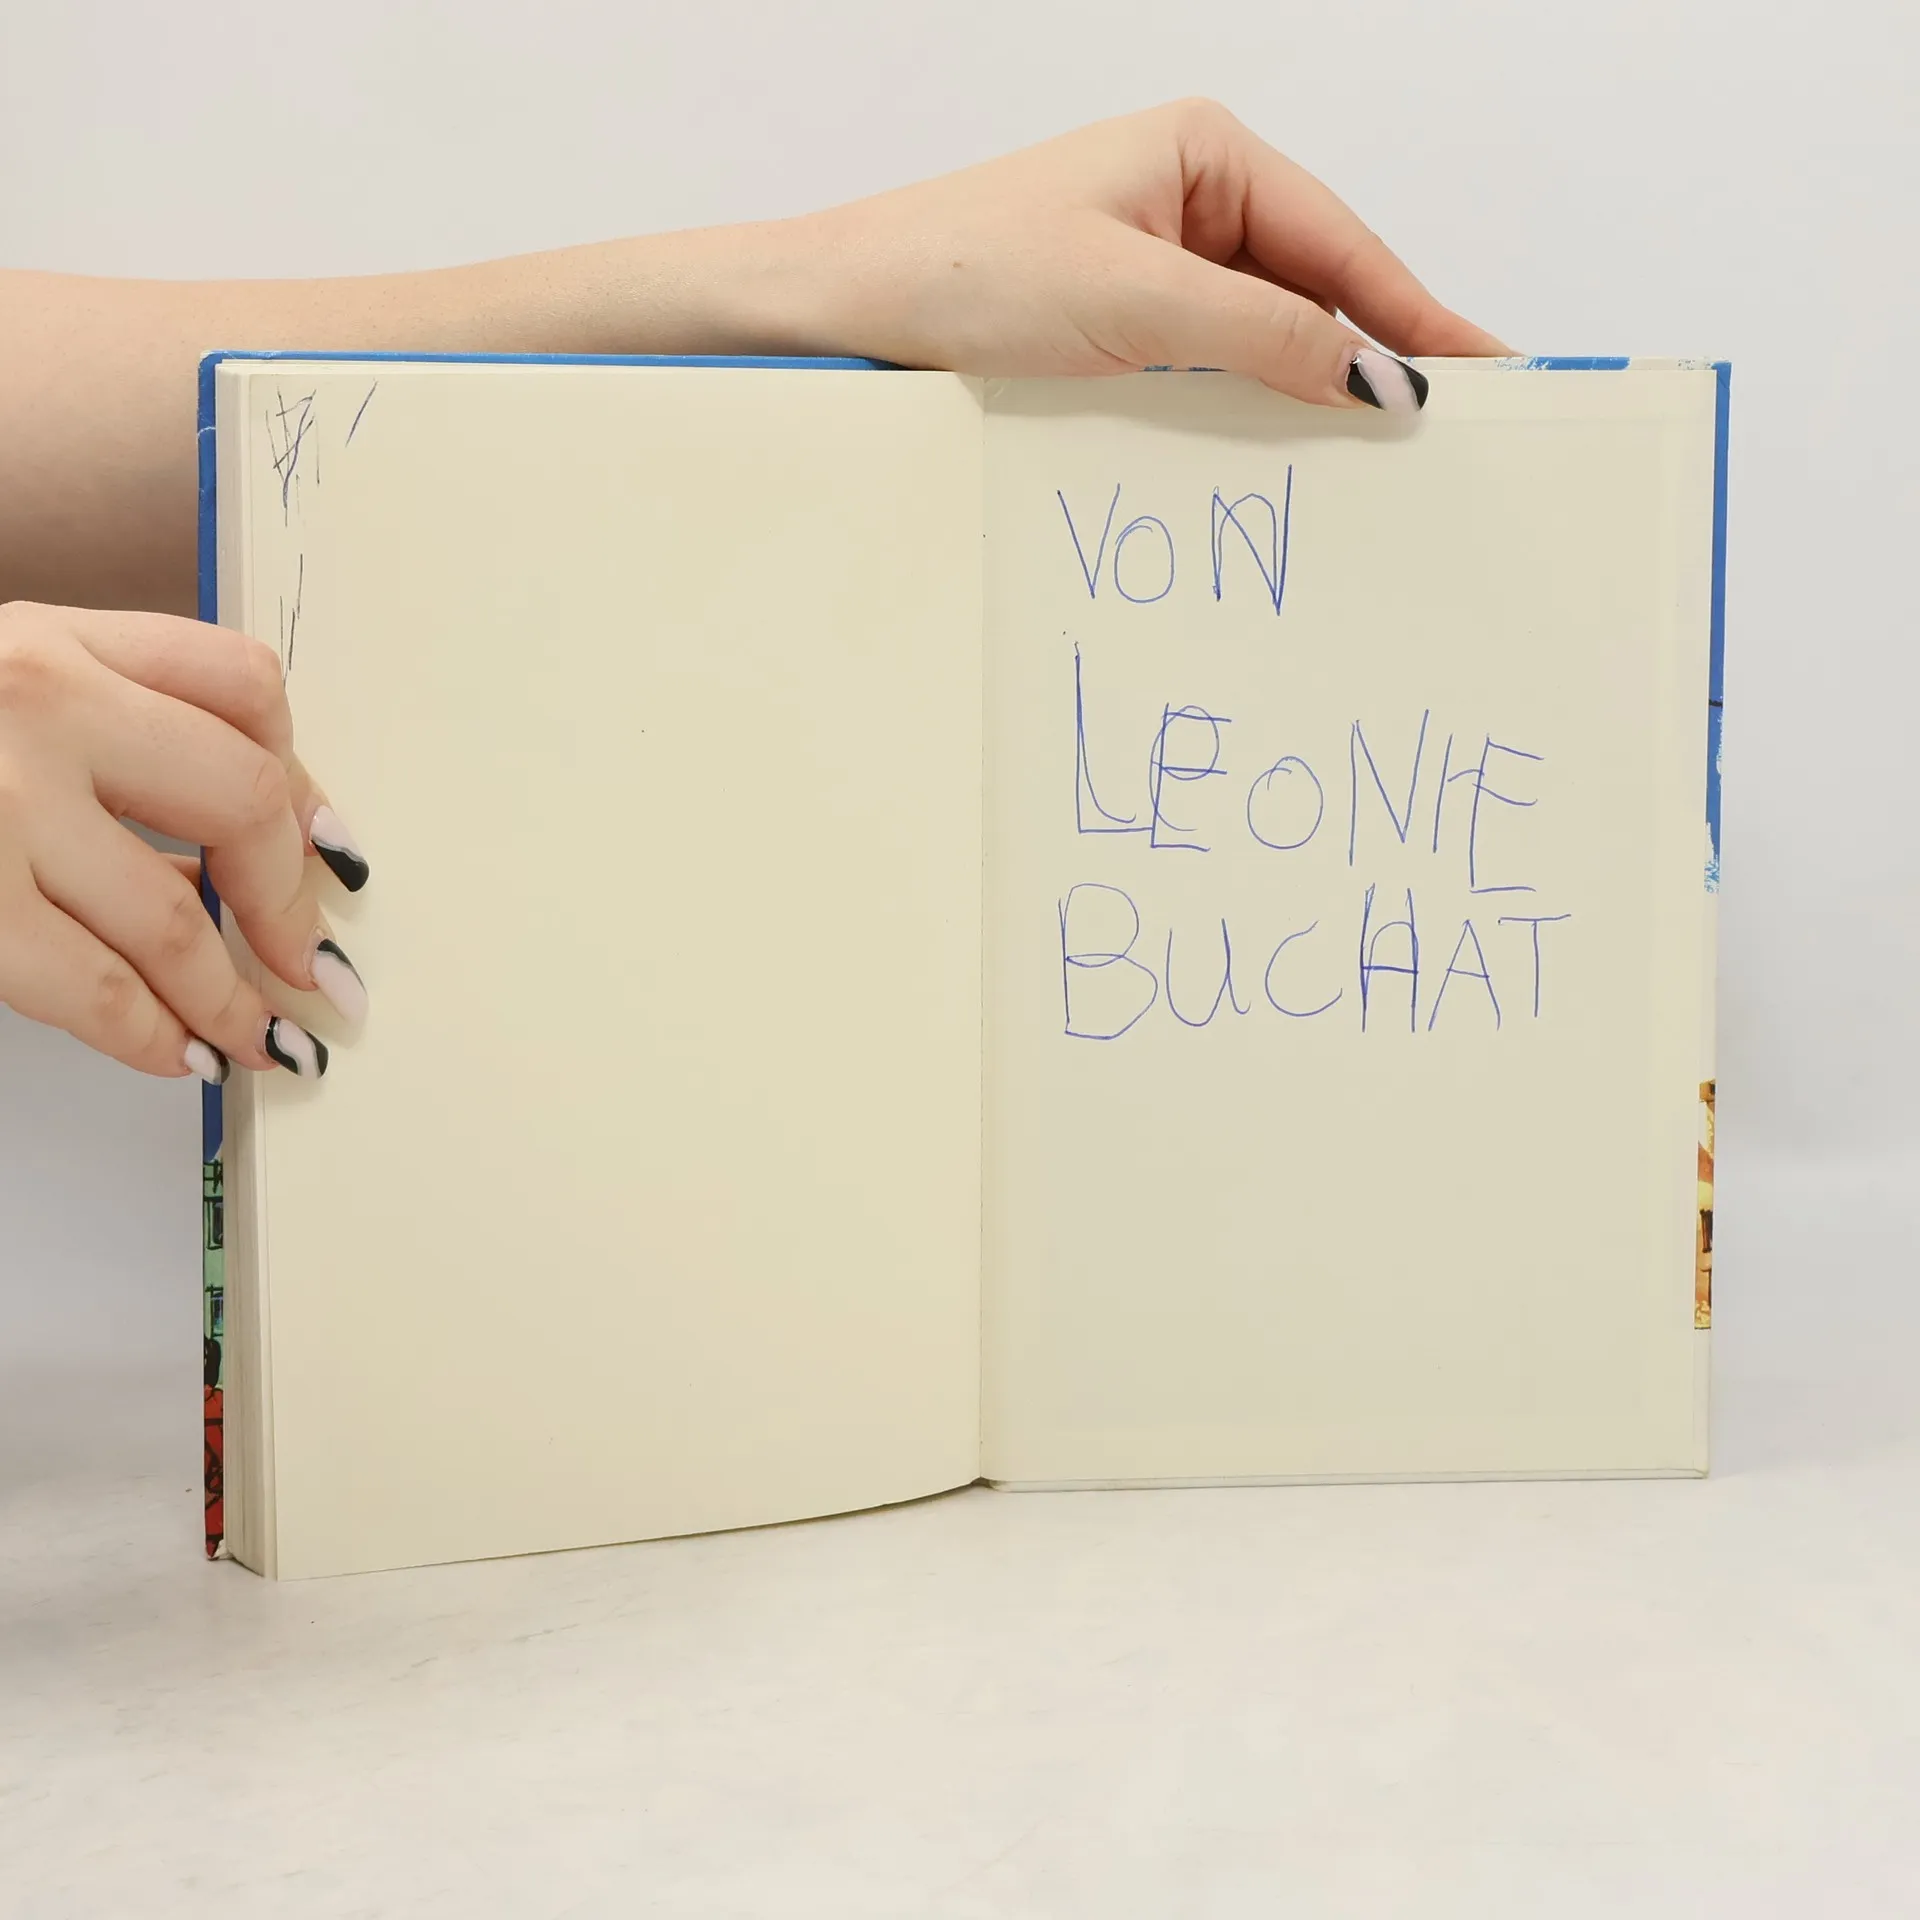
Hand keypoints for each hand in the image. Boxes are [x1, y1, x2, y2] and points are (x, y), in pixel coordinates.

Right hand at [0, 602, 367, 1079]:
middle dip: (289, 901)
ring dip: (235, 995)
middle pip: (241, 797)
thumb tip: (240, 853)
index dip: (307, 779)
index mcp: (50, 635)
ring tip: (260, 1037)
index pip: (244, 686)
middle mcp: (32, 699)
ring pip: (172, 915)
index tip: (333, 850)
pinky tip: (176, 1056)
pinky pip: (90, 985)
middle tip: (312, 964)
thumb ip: (102, 724)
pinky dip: (150, 1033)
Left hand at [793, 98, 1507, 408]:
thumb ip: (1265, 337)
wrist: (849, 309)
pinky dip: (1252, 403)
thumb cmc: (966, 271)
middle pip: (1316, 287)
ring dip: (1313, 388)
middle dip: (1375, 355)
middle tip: (1450, 430)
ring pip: (1267, 332)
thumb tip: (1375, 376)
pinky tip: (1285, 445)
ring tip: (1382, 452)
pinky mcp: (1122, 320)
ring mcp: (1156, 260)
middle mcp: (1189, 198)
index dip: (1417, 315)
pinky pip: (1214, 363)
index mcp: (1205, 155)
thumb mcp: (1135, 303)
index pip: (1342, 244)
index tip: (1487, 368)